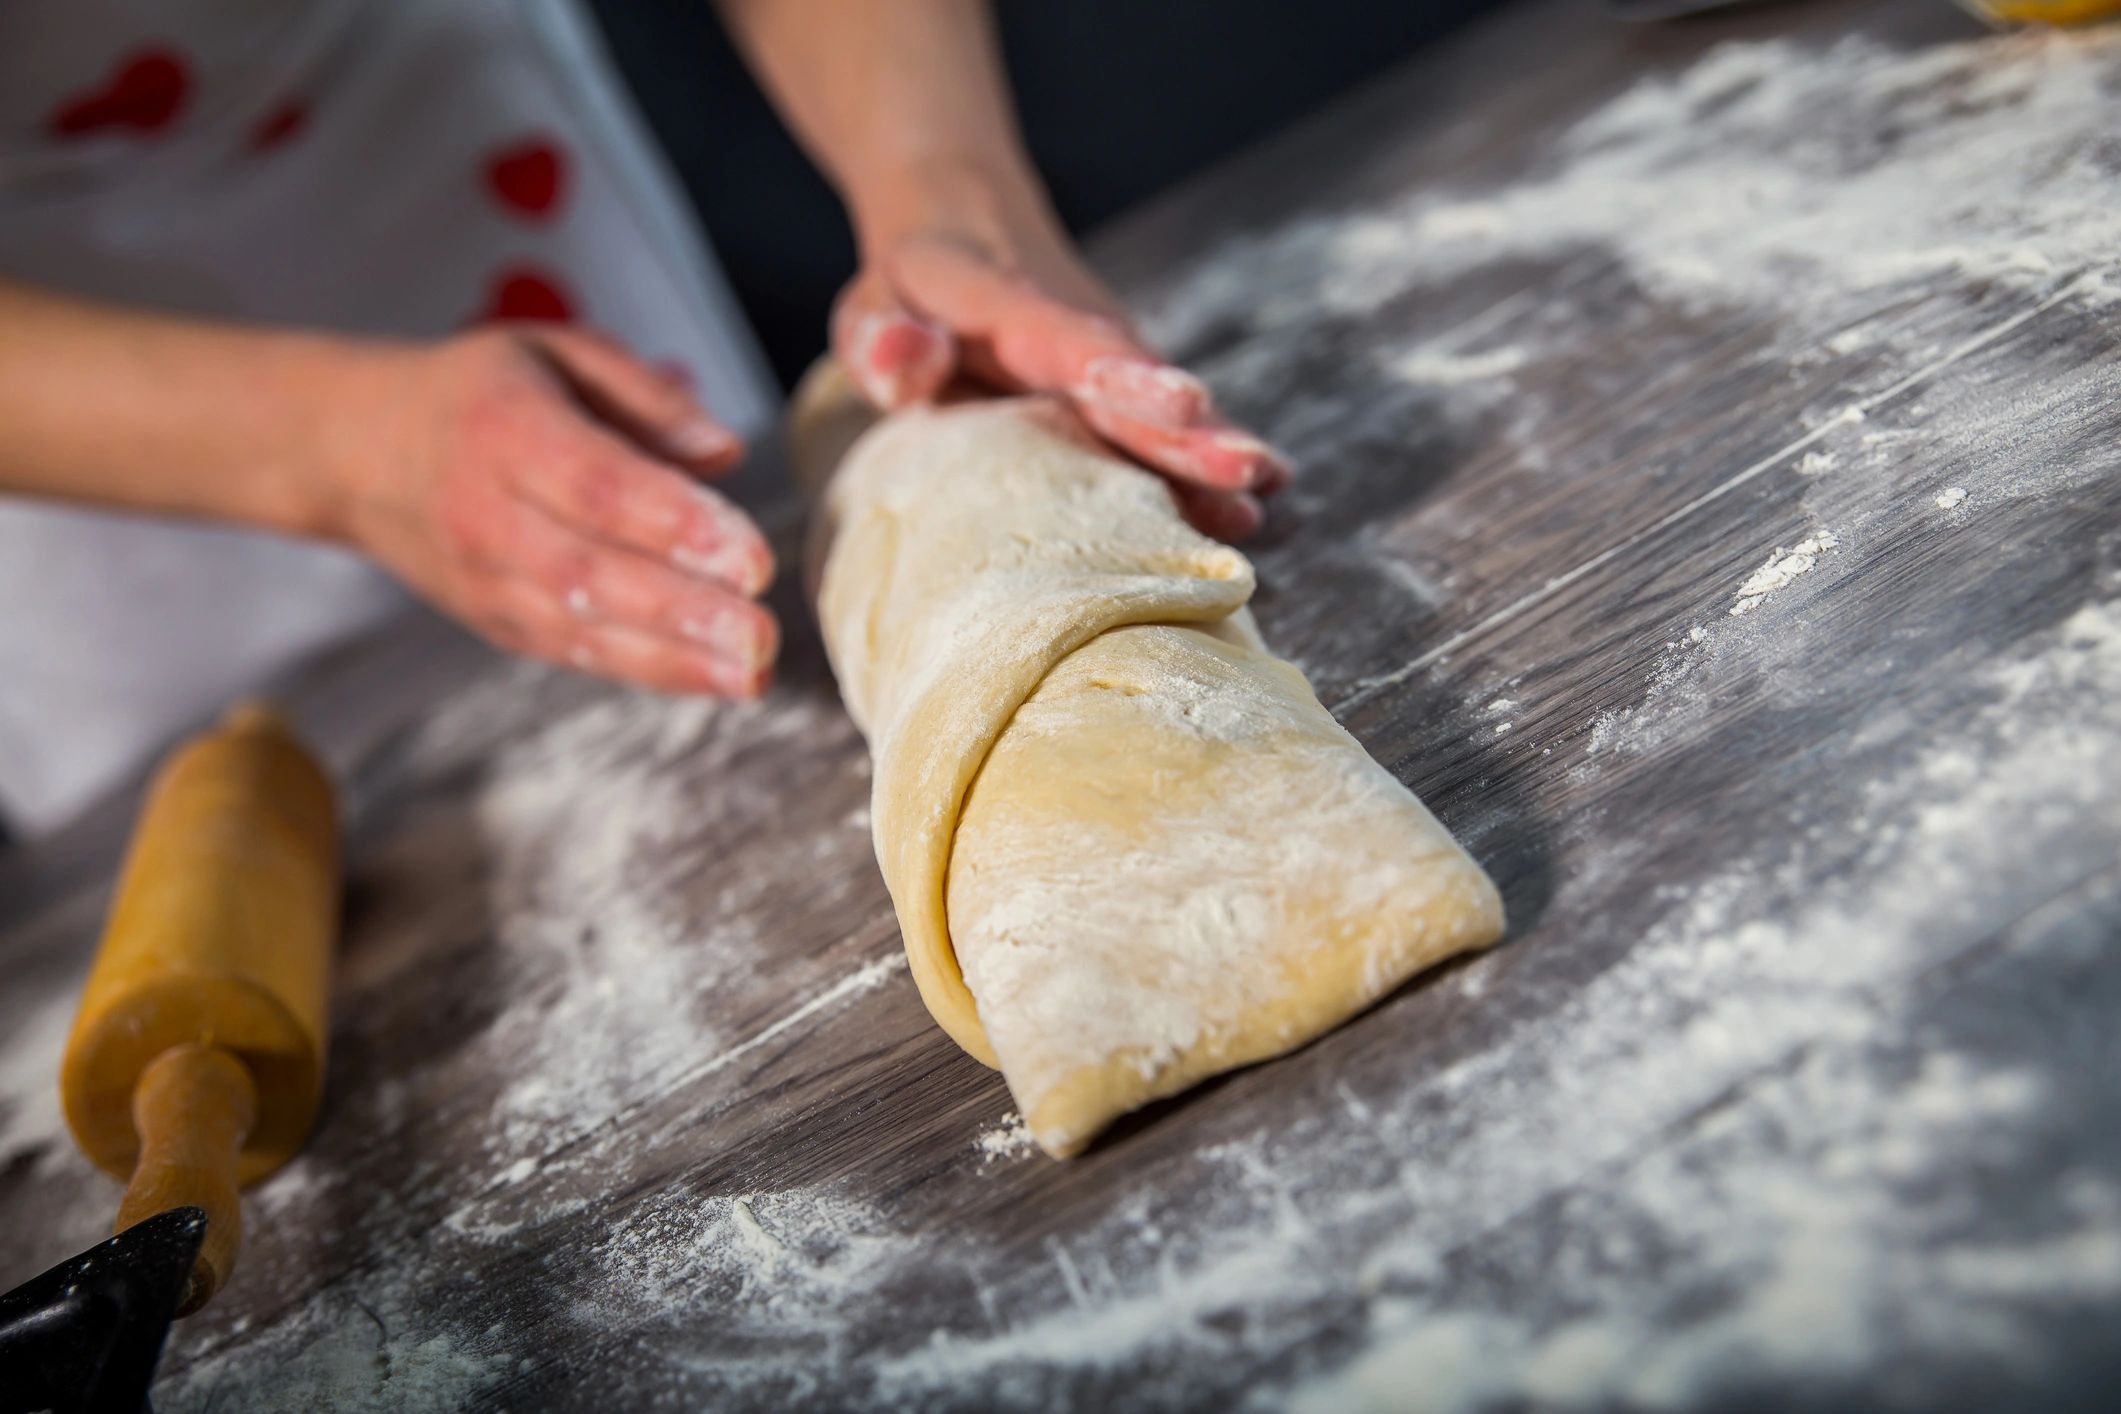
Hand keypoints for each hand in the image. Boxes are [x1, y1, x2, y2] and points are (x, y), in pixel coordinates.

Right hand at [327, 327, 777, 697]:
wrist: (357, 452)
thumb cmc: (479, 394)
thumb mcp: (556, 352)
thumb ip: (646, 395)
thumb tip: (726, 452)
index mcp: (504, 430)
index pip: (596, 486)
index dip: (675, 524)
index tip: (750, 555)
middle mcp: (488, 514)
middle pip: (591, 572)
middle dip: (684, 610)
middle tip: (762, 633)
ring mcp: (487, 580)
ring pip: (582, 628)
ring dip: (674, 659)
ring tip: (751, 673)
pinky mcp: (496, 623)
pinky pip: (574, 654)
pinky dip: (646, 672)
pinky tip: (713, 679)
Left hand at [832, 166, 1288, 541]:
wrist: (969, 230)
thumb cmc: (913, 287)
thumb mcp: (872, 302)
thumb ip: (880, 333)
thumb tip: (902, 365)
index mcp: (1015, 312)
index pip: (1073, 342)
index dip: (1128, 377)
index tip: (1186, 403)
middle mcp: (1080, 340)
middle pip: (1137, 392)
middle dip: (1192, 436)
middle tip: (1248, 470)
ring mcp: (1110, 372)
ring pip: (1167, 418)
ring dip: (1216, 455)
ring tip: (1270, 492)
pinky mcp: (1122, 403)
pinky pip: (1167, 439)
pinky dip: (1207, 472)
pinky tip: (1262, 507)